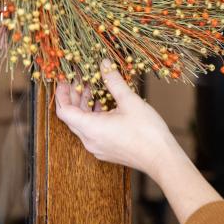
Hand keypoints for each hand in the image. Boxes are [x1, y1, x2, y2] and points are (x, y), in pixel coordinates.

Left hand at [54, 60, 221, 223]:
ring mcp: (98, 148)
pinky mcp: (107, 150)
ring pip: (83, 124)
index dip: (61, 94)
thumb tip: (103, 64)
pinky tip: (105, 103)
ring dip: (84, 106)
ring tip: (93, 87)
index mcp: (90, 129)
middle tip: (78, 79)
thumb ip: (113, 81)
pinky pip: (92, 131)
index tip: (64, 79)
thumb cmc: (147, 132)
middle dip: (73, 96)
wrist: (162, 159)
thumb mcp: (130, 101)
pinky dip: (93, 115)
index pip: (64, 111)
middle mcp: (89, 141)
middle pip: (72, 117)